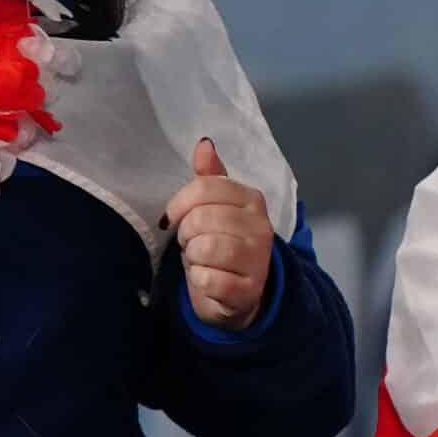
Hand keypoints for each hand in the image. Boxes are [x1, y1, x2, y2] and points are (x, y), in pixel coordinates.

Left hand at [161, 137, 273, 331]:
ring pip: (205, 248)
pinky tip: (207, 279)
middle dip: (186, 232)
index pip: (204, 187)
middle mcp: (261, 228)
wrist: (240, 293)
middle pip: (201, 218)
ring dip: (193, 256)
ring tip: (201, 259)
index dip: (180, 203)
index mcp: (252, 200)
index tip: (175, 216)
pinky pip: (208, 279)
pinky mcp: (249, 291)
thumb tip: (204, 143)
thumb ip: (210, 176)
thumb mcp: (215, 206)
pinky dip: (199, 279)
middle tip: (193, 242)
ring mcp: (259, 261)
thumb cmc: (221, 241)